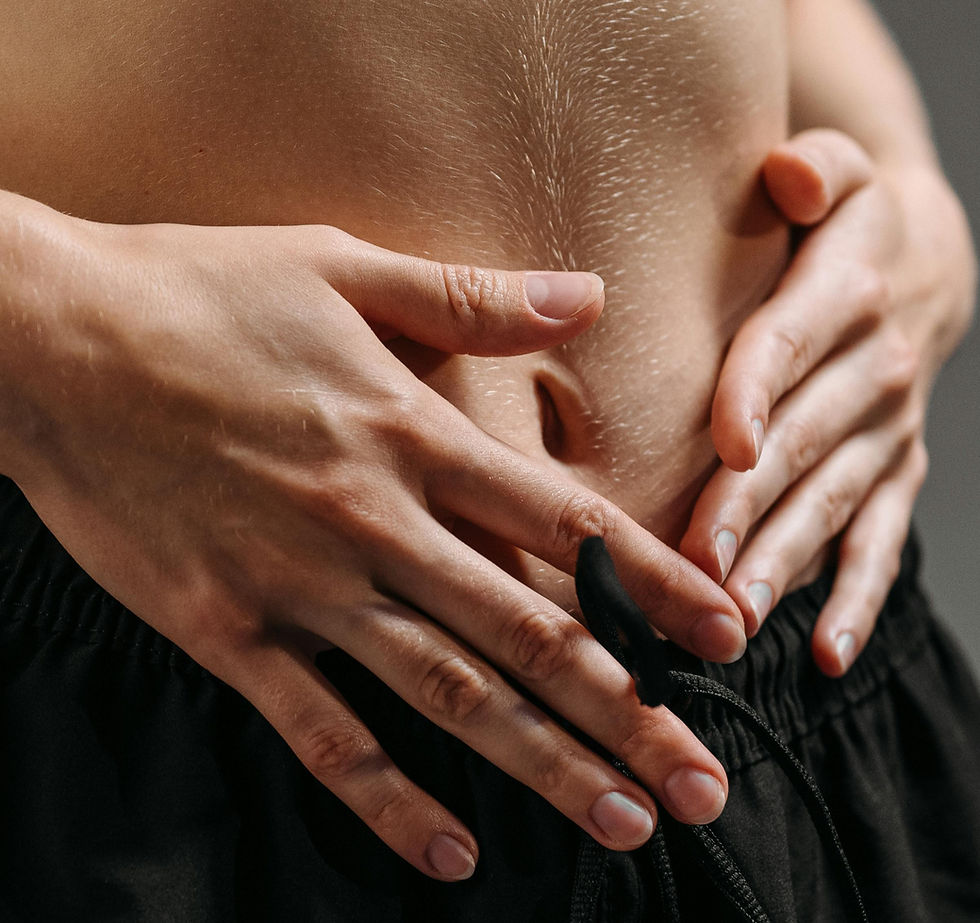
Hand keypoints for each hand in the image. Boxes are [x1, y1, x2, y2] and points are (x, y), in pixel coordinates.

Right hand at [1, 194, 745, 880]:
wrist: (49, 343)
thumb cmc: (200, 294)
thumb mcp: (342, 266)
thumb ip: (471, 295)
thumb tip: (588, 293)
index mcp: (409, 433)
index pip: (565, 524)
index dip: (654, 584)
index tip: (726, 638)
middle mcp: (373, 523)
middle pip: (527, 634)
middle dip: (628, 713)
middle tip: (705, 784)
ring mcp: (300, 588)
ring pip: (446, 696)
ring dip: (543, 767)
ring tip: (625, 822)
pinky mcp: (227, 633)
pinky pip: (322, 735)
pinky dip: (388, 801)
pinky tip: (451, 853)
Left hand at [680, 129, 975, 676]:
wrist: (925, 260)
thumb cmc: (843, 222)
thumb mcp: (839, 172)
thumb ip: (814, 169)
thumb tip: (786, 173)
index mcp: (845, 291)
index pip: (790, 341)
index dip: (759, 389)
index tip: (726, 444)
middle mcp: (875, 367)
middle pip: (804, 441)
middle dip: (751, 505)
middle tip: (699, 564)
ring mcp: (888, 430)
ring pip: (833, 503)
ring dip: (787, 561)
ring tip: (738, 617)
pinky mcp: (896, 472)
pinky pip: (880, 539)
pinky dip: (857, 597)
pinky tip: (826, 653)